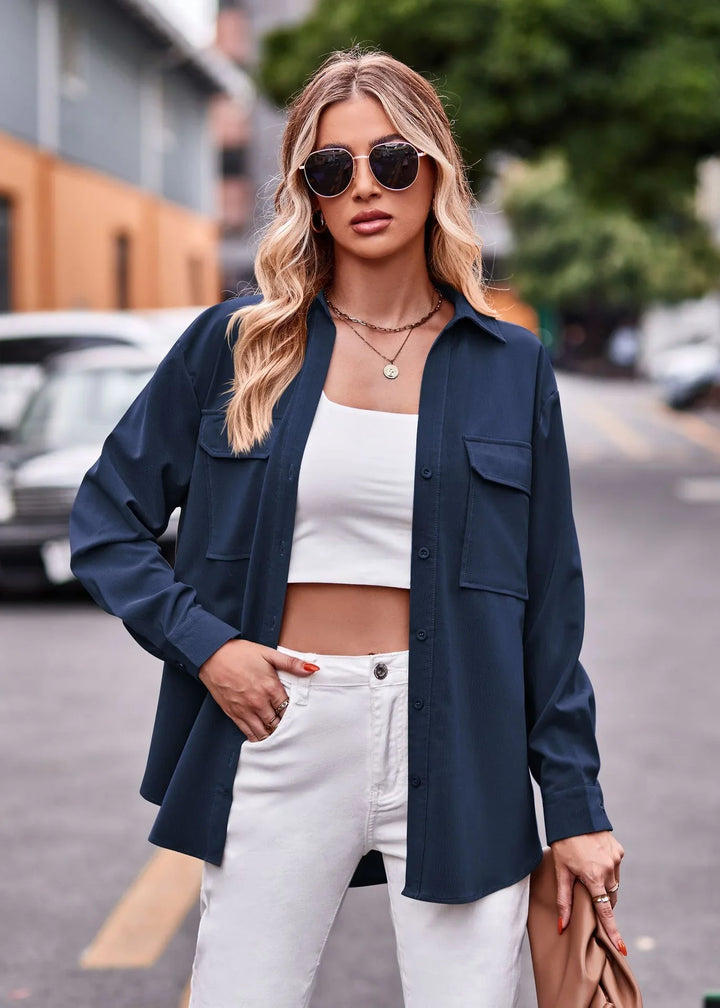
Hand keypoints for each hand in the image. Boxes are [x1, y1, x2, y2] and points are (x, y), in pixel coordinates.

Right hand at [198, 639, 318, 741]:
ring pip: (264, 733)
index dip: (296, 714)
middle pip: (278, 724)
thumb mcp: (268, 654)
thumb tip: (313, 669)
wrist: (212, 654)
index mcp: (270, 687)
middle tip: (294, 729)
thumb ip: (292, 663)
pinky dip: (257, 738)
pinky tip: (264, 738)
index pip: (289, 710)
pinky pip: (248, 733)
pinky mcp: (233, 714)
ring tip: (281, 735)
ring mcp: (245, 710)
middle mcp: (258, 702)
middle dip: (285, 727)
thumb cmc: (240, 653)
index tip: (301, 716)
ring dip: (273, 734)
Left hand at [551, 831, 626, 954]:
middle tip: (586, 892)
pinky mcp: (619, 851)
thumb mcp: (560, 871)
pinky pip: (616, 868)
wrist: (574, 812)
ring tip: (587, 871)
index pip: (605, 911)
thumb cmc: (563, 842)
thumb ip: (564, 900)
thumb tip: (562, 926)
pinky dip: (607, 869)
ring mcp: (616, 859)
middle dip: (601, 901)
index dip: (612, 931)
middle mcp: (609, 870)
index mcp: (593, 877)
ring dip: (604, 884)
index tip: (621, 948)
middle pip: (609, 897)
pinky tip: (594, 858)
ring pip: (613, 884)